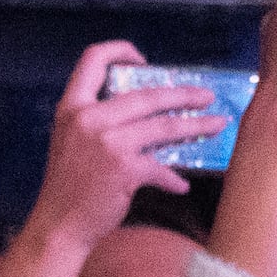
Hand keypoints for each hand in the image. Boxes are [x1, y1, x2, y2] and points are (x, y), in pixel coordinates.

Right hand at [19, 37, 225, 276]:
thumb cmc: (69, 186)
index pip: (93, 59)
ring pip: (163, 126)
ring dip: (196, 126)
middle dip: (182, 94)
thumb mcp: (72, 140)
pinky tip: (181, 185)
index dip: (120, 50)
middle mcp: (88, 118)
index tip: (144, 61)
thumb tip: (145, 114)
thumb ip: (98, 121)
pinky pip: (160, 168)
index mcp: (72, 107)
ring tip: (217, 124)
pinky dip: (173, 178)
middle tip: (205, 96)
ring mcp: (107, 142)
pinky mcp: (124, 169)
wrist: (59, 225)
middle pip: (145, 94)